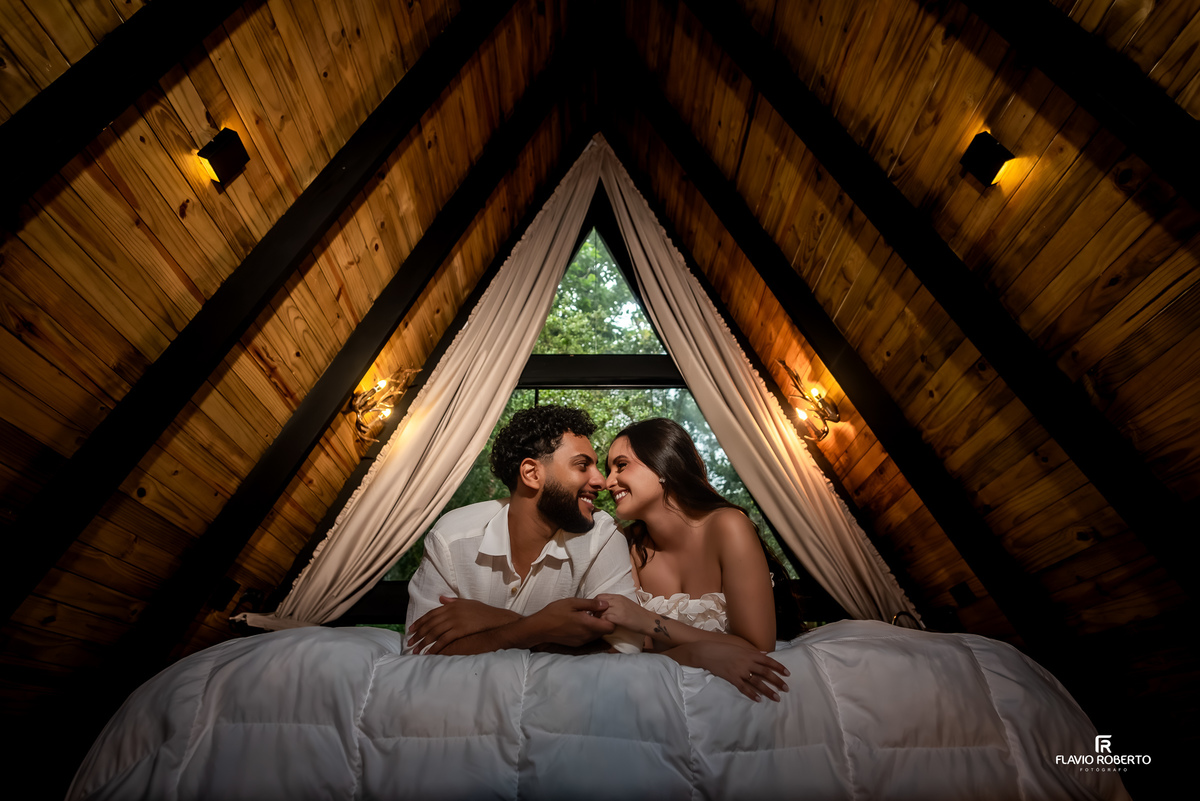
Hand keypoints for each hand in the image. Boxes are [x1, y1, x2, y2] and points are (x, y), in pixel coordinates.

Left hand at [407, 596, 520, 653]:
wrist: (495, 618)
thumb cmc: (482, 611)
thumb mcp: (467, 603)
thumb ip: (452, 601)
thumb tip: (441, 598)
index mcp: (451, 605)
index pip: (430, 614)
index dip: (420, 622)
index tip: (411, 630)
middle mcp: (451, 612)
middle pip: (430, 624)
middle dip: (418, 634)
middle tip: (410, 642)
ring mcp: (455, 621)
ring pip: (434, 632)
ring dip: (423, 643)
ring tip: (416, 650)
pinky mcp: (460, 630)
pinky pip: (444, 640)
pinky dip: (435, 647)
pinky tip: (429, 653)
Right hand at [529, 597, 615, 646]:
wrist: (539, 628)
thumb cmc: (555, 612)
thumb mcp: (572, 602)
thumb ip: (591, 604)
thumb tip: (606, 604)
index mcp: (588, 625)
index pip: (611, 627)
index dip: (611, 618)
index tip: (604, 610)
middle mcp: (587, 636)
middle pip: (605, 633)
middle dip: (605, 623)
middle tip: (596, 612)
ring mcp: (582, 642)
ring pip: (597, 636)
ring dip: (597, 628)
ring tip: (588, 617)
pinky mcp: (577, 645)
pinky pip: (589, 638)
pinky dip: (589, 632)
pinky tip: (580, 623)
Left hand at [596, 593, 652, 633]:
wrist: (648, 621)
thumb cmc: (637, 615)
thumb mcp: (625, 604)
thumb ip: (615, 603)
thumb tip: (603, 608)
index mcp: (618, 596)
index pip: (599, 596)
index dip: (594, 604)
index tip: (595, 612)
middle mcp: (617, 600)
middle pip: (597, 603)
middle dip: (594, 611)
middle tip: (596, 619)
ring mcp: (618, 608)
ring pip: (600, 612)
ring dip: (598, 619)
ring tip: (600, 624)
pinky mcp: (619, 618)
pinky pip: (605, 619)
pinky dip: (603, 624)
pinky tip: (606, 627)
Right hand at [673, 641, 789, 701]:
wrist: (707, 652)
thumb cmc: (723, 648)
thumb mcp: (739, 647)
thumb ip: (752, 652)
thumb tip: (764, 654)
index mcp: (750, 654)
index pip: (768, 661)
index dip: (779, 667)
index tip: (788, 673)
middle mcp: (747, 662)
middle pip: (766, 672)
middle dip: (777, 681)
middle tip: (786, 688)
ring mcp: (740, 671)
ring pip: (757, 682)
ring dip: (768, 690)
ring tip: (777, 698)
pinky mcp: (732, 678)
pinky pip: (744, 688)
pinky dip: (752, 694)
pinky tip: (759, 699)